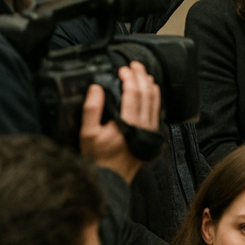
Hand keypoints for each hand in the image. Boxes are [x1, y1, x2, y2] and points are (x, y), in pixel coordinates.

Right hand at [79, 62, 160, 183]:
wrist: (112, 179)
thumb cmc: (97, 157)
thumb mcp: (87, 134)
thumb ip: (92, 109)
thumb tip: (97, 87)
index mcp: (127, 123)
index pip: (133, 93)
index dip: (129, 78)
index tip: (122, 69)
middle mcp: (143, 125)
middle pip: (146, 93)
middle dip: (141, 76)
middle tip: (134, 65)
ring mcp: (150, 130)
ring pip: (155, 101)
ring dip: (150, 84)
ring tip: (143, 73)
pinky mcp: (152, 134)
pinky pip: (157, 111)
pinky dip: (155, 97)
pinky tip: (151, 90)